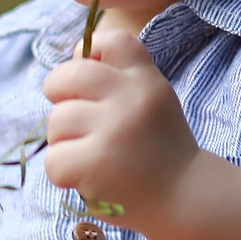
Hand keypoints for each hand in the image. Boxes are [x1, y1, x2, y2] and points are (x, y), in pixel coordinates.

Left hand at [41, 27, 204, 224]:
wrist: (186, 199)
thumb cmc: (158, 150)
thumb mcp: (152, 101)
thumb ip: (120, 78)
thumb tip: (74, 56)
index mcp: (146, 80)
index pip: (111, 40)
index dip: (89, 53)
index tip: (92, 82)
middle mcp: (131, 99)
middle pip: (67, 76)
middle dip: (59, 96)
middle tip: (75, 121)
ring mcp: (113, 130)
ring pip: (56, 121)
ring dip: (65, 142)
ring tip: (91, 156)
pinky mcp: (96, 162)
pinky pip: (54, 159)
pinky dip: (64, 173)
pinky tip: (88, 179)